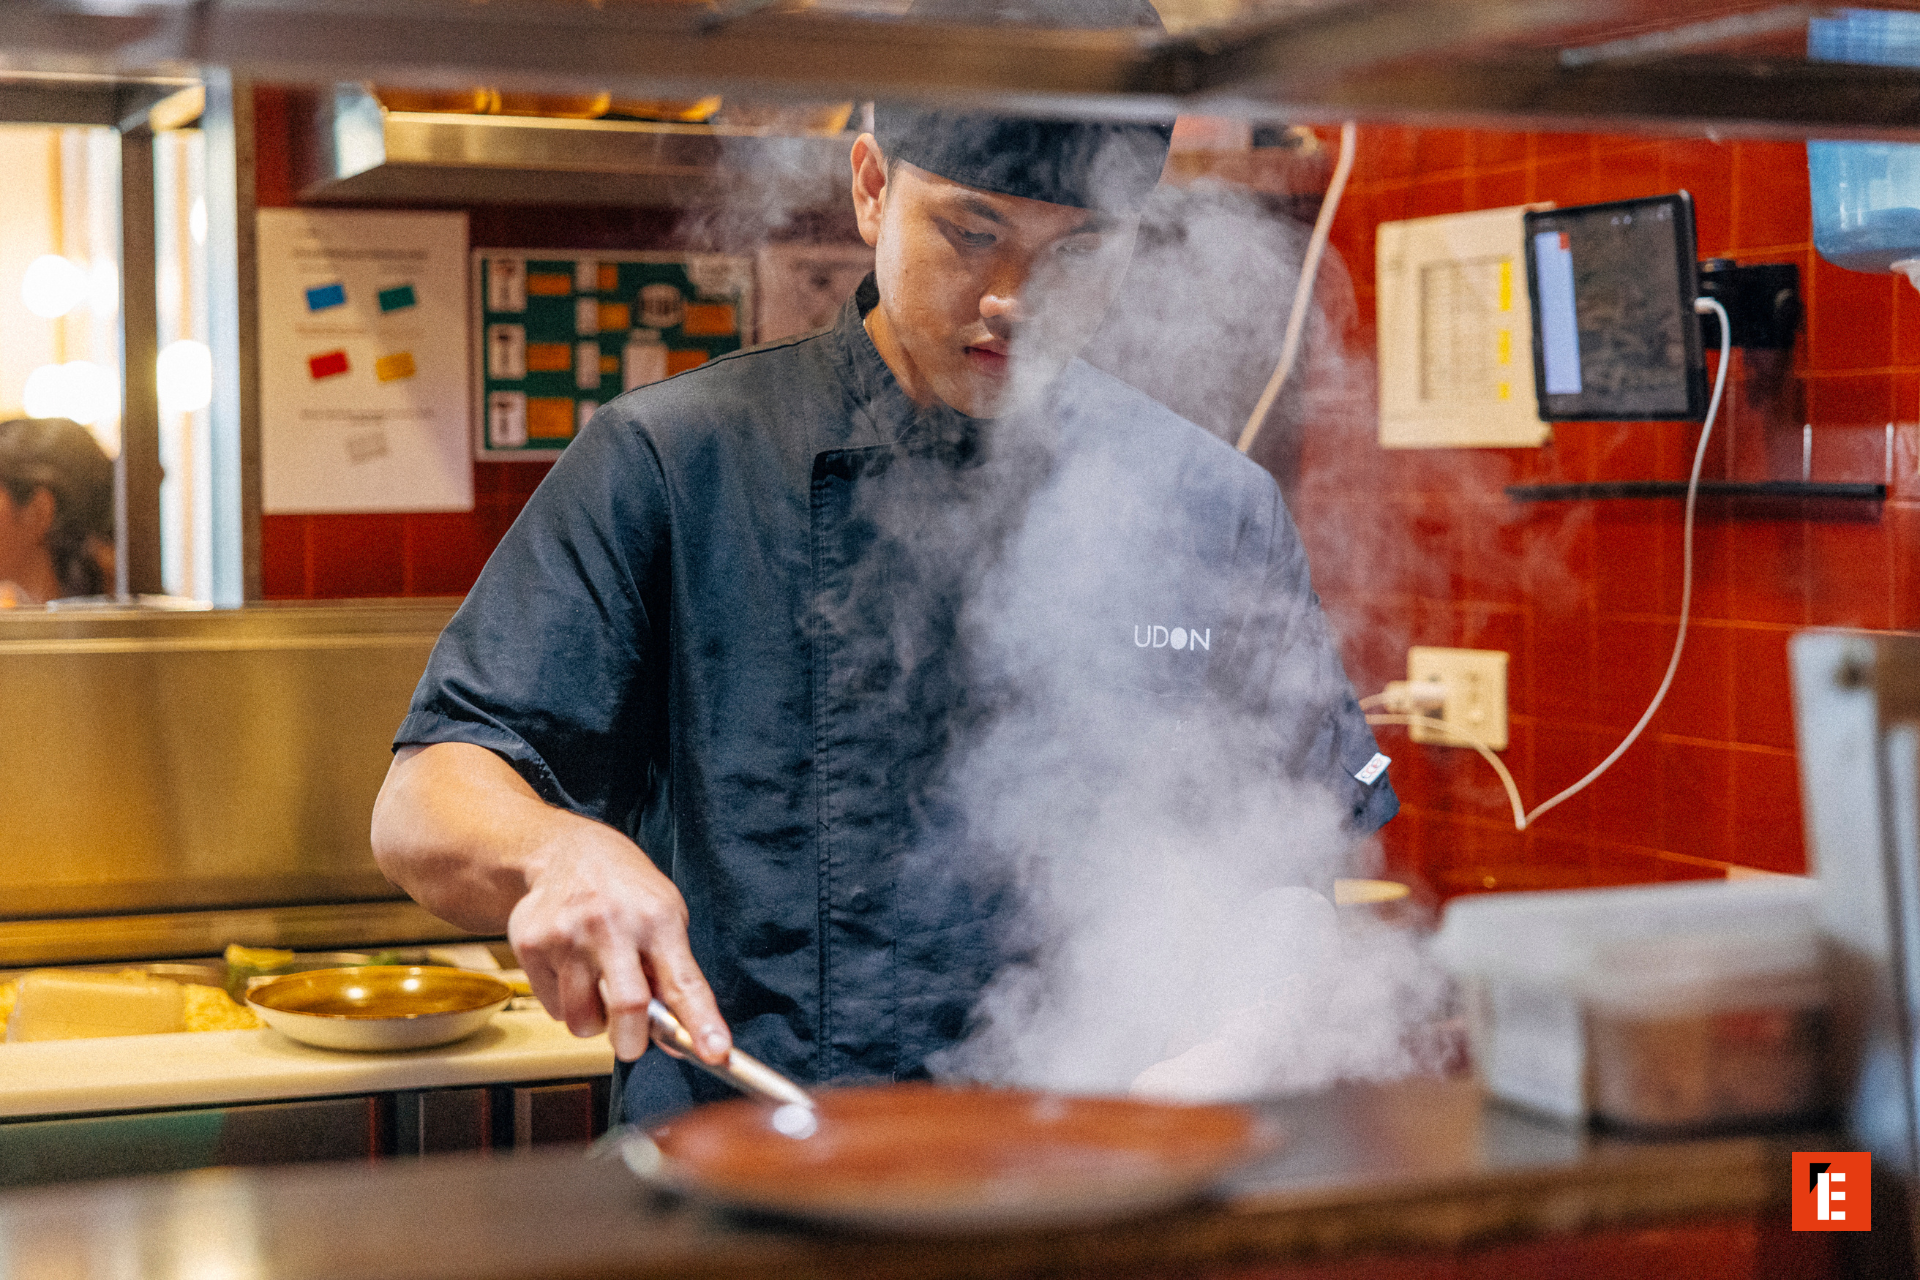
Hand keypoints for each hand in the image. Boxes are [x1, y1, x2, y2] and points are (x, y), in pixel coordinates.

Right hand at [507, 814, 730, 1065]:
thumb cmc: (625, 889)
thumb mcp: (665, 915)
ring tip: (597, 986)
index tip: (716, 1053)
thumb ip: (673, 975)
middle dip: (632, 1040)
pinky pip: (553, 1007)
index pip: (683, 982)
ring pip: (581, 1020)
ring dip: (594, 1021)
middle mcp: (611, 925)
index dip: (700, 1023)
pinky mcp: (531, 945)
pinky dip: (565, 1003)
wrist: (566, 851)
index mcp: (656, 918)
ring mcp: (566, 935)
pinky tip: (570, 968)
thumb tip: (681, 1040)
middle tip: (632, 1038)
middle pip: (628, 1008)